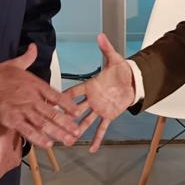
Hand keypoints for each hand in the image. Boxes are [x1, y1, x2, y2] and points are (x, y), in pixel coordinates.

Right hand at [0, 43, 85, 148]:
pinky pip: (28, 131)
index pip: (57, 96)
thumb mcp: (15, 63)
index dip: (68, 105)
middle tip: (78, 131)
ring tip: (68, 140)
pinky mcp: (12, 120)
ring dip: (58, 133)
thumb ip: (28, 57)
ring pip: (44, 124)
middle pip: (54, 113)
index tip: (77, 112)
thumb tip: (33, 47)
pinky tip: (48, 144)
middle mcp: (32, 99)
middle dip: (67, 123)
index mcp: (35, 85)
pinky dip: (38, 138)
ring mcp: (23, 110)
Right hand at [65, 33, 135, 151]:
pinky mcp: (108, 115)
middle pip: (75, 110)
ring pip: (85, 121)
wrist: (134, 81)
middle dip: (66, 118)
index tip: (51, 102)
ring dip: (78, 130)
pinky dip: (97, 138)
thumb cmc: (122, 70)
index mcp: (90, 85)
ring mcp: (99, 108)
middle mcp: (92, 99)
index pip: (74, 91)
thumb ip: (106, 48)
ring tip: (68, 140)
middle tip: (54, 126)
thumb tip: (101, 36)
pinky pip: (102, 128)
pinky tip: (92, 148)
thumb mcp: (114, 59)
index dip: (64, 97)